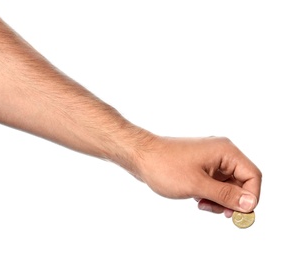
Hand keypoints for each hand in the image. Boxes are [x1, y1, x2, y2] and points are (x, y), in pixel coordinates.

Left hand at [133, 136, 261, 216]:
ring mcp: (210, 159)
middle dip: (232, 200)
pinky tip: (197, 199)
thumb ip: (225, 195)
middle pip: (241, 181)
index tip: (238, 213)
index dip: (250, 197)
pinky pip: (214, 183)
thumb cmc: (165, 166)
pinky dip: (210, 194)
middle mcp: (221, 152)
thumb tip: (250, 203)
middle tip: (218, 212)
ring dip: (219, 199)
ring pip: (227, 184)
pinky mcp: (200, 165)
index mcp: (225, 151)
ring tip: (202, 204)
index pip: (252, 175)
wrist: (141, 156)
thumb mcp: (197, 185)